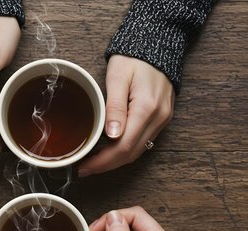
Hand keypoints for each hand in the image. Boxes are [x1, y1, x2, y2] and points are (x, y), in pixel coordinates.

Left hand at [79, 55, 174, 176]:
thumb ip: (115, 107)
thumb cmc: (134, 57)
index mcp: (146, 109)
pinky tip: (110, 149)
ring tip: (94, 162)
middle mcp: (158, 119)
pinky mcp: (162, 118)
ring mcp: (163, 120)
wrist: (157, 44)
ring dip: (116, 160)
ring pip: (139, 151)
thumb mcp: (118, 77)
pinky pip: (144, 141)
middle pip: (131, 154)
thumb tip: (112, 135)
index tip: (84, 167)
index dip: (103, 162)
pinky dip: (126, 149)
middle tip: (85, 169)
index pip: (123, 147)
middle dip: (107, 165)